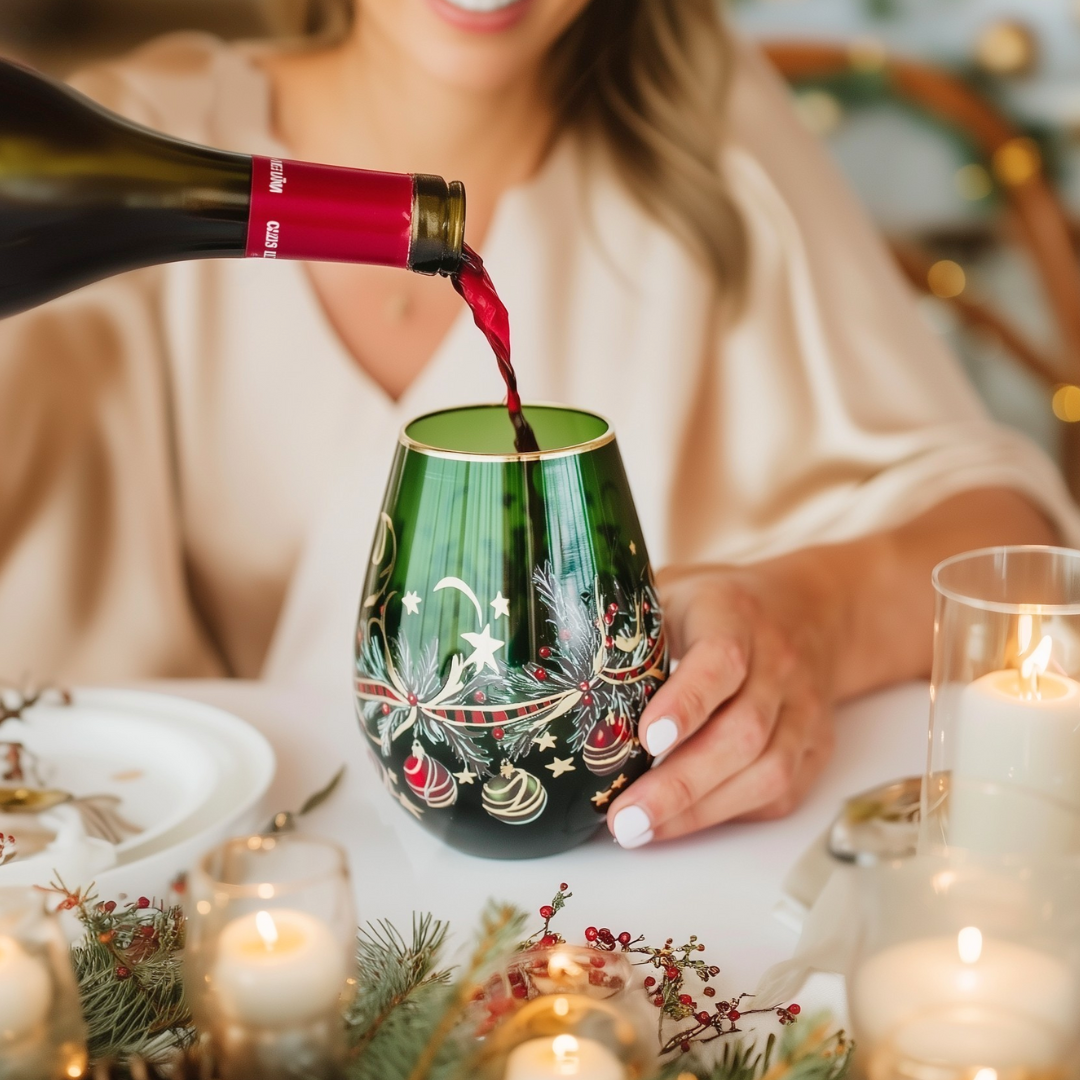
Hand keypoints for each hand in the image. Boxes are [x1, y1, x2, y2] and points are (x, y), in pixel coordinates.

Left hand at [607, 559, 838, 847]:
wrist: (808, 611)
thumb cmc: (715, 606)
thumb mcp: (669, 591)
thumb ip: (626, 625)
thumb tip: (557, 672)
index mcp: (735, 613)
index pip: (721, 661)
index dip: (687, 703)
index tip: (647, 740)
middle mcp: (778, 662)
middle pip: (743, 732)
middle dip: (681, 784)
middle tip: (624, 816)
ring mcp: (804, 708)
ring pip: (766, 771)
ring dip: (700, 810)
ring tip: (640, 830)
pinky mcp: (815, 747)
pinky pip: (778, 793)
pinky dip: (726, 814)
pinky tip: (678, 823)